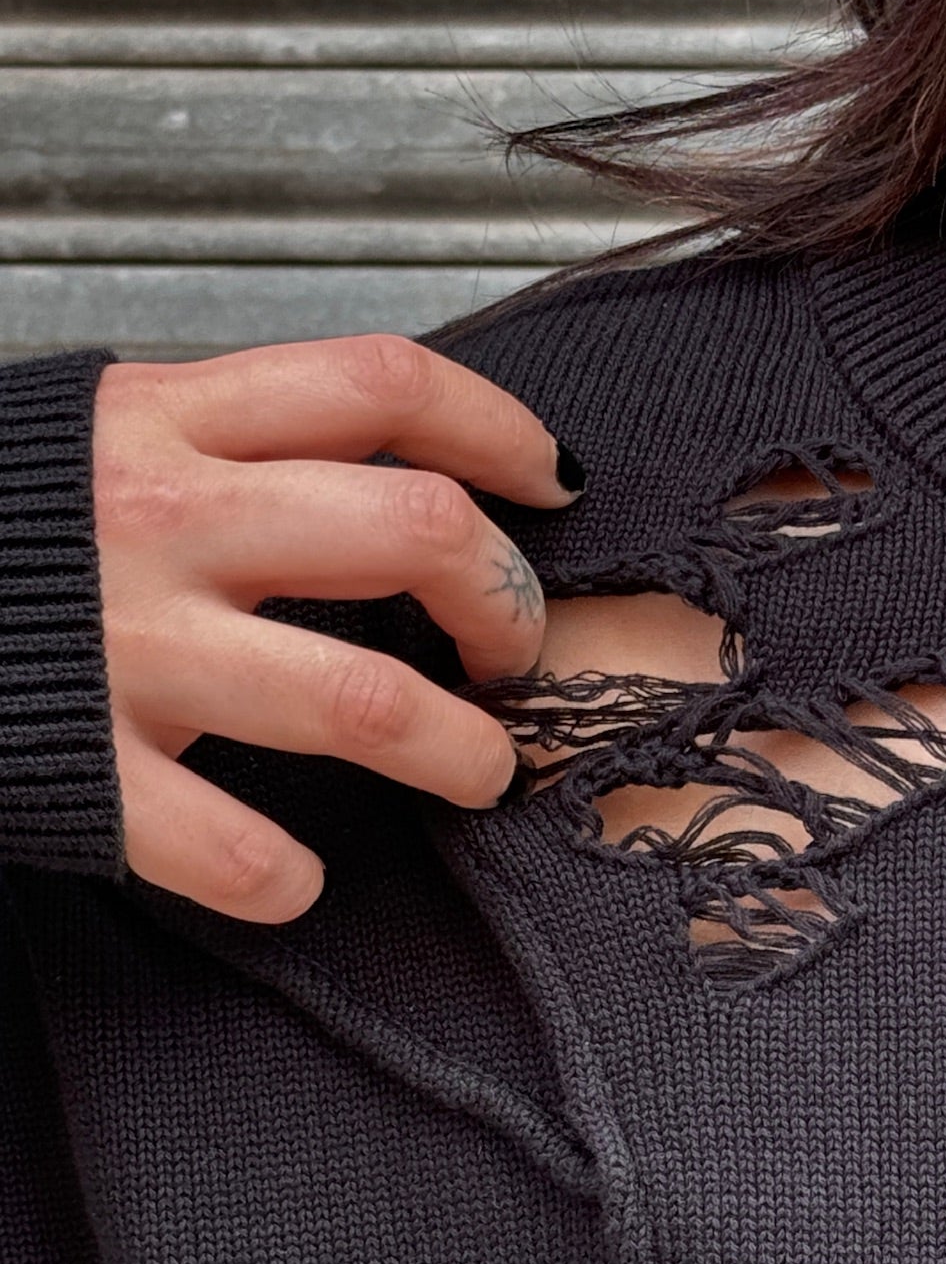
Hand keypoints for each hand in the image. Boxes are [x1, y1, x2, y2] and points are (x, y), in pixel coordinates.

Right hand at [92, 333, 581, 923]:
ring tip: (479, 768)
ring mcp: (129, 644)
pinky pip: (222, 844)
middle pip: (413, 533)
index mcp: (174, 419)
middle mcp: (167, 519)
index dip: (497, 428)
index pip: (383, 386)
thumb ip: (233, 430)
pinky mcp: (80, 762)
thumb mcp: (103, 424)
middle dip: (502, 599)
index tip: (547, 480)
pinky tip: (295, 877)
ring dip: (455, 748)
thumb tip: (396, 456)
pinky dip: (281, 875)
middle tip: (513, 647)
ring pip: (363, 698)